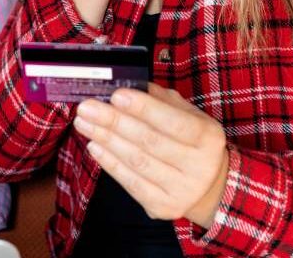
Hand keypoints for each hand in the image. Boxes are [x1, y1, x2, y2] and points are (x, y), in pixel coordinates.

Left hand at [73, 83, 228, 228]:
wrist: (208, 187)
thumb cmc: (192, 142)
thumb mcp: (189, 116)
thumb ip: (161, 100)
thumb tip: (127, 86)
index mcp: (207, 137)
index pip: (173, 121)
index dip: (144, 108)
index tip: (116, 95)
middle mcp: (198, 166)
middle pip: (149, 141)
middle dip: (114, 122)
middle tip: (87, 108)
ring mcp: (180, 190)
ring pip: (136, 161)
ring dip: (106, 140)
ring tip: (84, 124)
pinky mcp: (162, 207)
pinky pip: (130, 183)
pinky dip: (110, 163)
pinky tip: (94, 146)